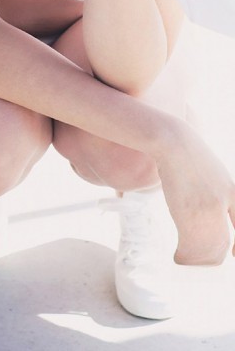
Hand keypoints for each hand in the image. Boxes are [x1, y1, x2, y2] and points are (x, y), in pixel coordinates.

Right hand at [156, 121, 234, 264]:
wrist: (174, 142)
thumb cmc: (191, 156)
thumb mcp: (216, 174)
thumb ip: (222, 196)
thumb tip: (215, 215)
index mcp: (234, 193)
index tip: (233, 254)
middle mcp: (225, 203)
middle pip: (225, 244)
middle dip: (215, 256)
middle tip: (203, 260)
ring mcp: (207, 207)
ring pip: (209, 248)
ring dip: (198, 259)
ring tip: (186, 258)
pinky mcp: (189, 210)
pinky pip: (191, 244)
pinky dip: (185, 254)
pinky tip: (179, 255)